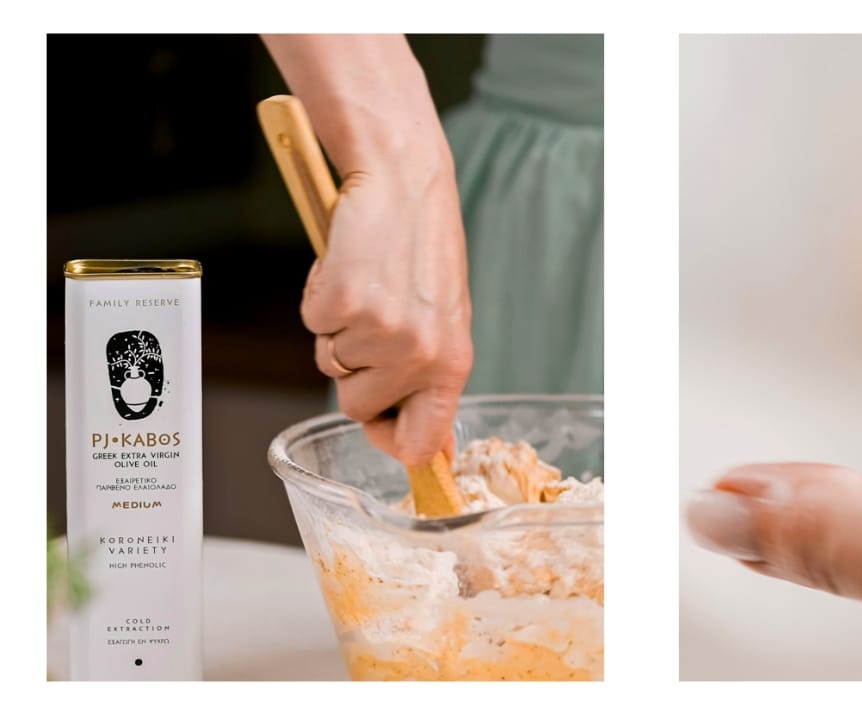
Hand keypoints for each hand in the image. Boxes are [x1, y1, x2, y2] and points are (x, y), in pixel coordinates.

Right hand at [303, 160, 471, 464]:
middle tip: (376, 318)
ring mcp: (378, 331)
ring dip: (338, 329)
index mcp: (452, 364)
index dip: (391, 441)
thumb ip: (434, 379)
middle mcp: (419, 355)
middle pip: (357, 406)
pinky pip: (311, 322)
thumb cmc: (423, 249)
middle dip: (355, 370)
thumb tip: (430, 449)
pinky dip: (319, 296)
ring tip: (368, 285)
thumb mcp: (446, 319)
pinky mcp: (340, 303)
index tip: (380, 424)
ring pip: (331, 364)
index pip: (421, 444)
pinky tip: (347, 267)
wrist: (402, 180)